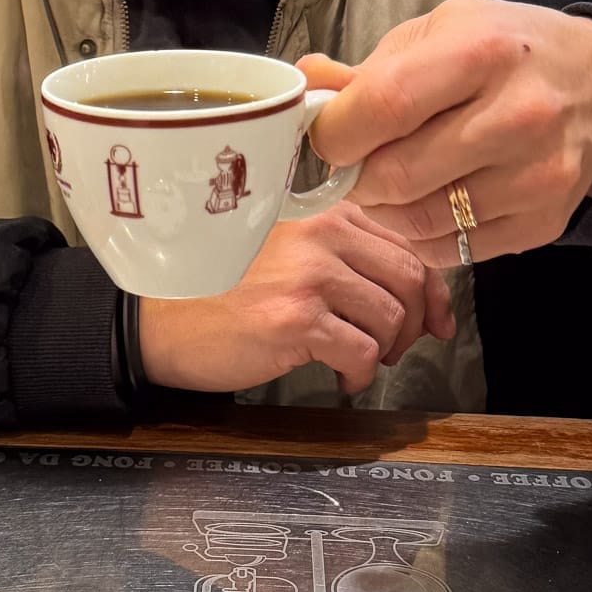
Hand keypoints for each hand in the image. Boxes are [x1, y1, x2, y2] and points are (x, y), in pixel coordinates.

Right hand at [138, 202, 453, 394]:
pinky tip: (342, 380)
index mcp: (323, 211)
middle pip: (409, 278)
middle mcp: (321, 234)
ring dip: (385, 351)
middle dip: (414, 324)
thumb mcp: (285, 253)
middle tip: (395, 350)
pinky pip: (361, 351)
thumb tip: (416, 299)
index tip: (435, 321)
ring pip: (390, 317)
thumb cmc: (217, 292)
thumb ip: (341, 257)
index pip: (404, 243)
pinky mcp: (295, 319)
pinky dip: (361, 374)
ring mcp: (308, 275)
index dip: (431, 290)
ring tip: (359, 364)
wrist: (157, 322)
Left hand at [300, 0, 591, 266]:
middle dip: (357, 179)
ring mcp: (532, 177)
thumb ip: (373, 69)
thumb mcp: (446, 33)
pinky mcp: (538, 224)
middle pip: (395, 177)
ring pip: (418, 222)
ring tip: (392, 184)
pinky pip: (449, 251)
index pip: (382, 108)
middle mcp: (517, 116)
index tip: (324, 138)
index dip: (335, 135)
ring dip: (386, 211)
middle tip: (355, 168)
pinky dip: (423, 235)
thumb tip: (307, 86)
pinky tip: (430, 204)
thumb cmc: (510, 55)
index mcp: (483, 52)